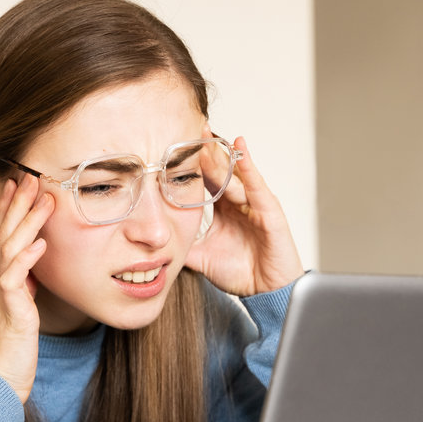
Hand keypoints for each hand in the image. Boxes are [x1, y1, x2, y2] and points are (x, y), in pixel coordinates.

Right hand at [0, 176, 53, 402]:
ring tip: (42, 199)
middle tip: (30, 176)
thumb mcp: (20, 311)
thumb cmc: (8, 351)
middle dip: (18, 204)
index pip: (4, 236)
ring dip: (26, 222)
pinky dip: (27, 259)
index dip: (11, 209)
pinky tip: (41, 243)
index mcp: (1, 281)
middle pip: (5, 234)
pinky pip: (14, 280)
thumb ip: (24, 287)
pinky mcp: (9, 311)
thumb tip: (34, 268)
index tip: (20, 183)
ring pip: (10, 249)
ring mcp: (1, 296)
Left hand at [185, 136, 303, 295]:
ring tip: (208, 134)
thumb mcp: (201, 257)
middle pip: (220, 172)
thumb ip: (182, 245)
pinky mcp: (270, 211)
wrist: (266, 293)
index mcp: (224, 209)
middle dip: (206, 151)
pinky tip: (239, 149)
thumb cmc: (241, 273)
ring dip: (221, 156)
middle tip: (190, 128)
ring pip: (235, 175)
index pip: (206, 181)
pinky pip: (257, 186)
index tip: (174, 145)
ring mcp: (255, 204)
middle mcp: (239, 203)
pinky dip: (249, 167)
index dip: (192, 165)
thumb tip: (152, 242)